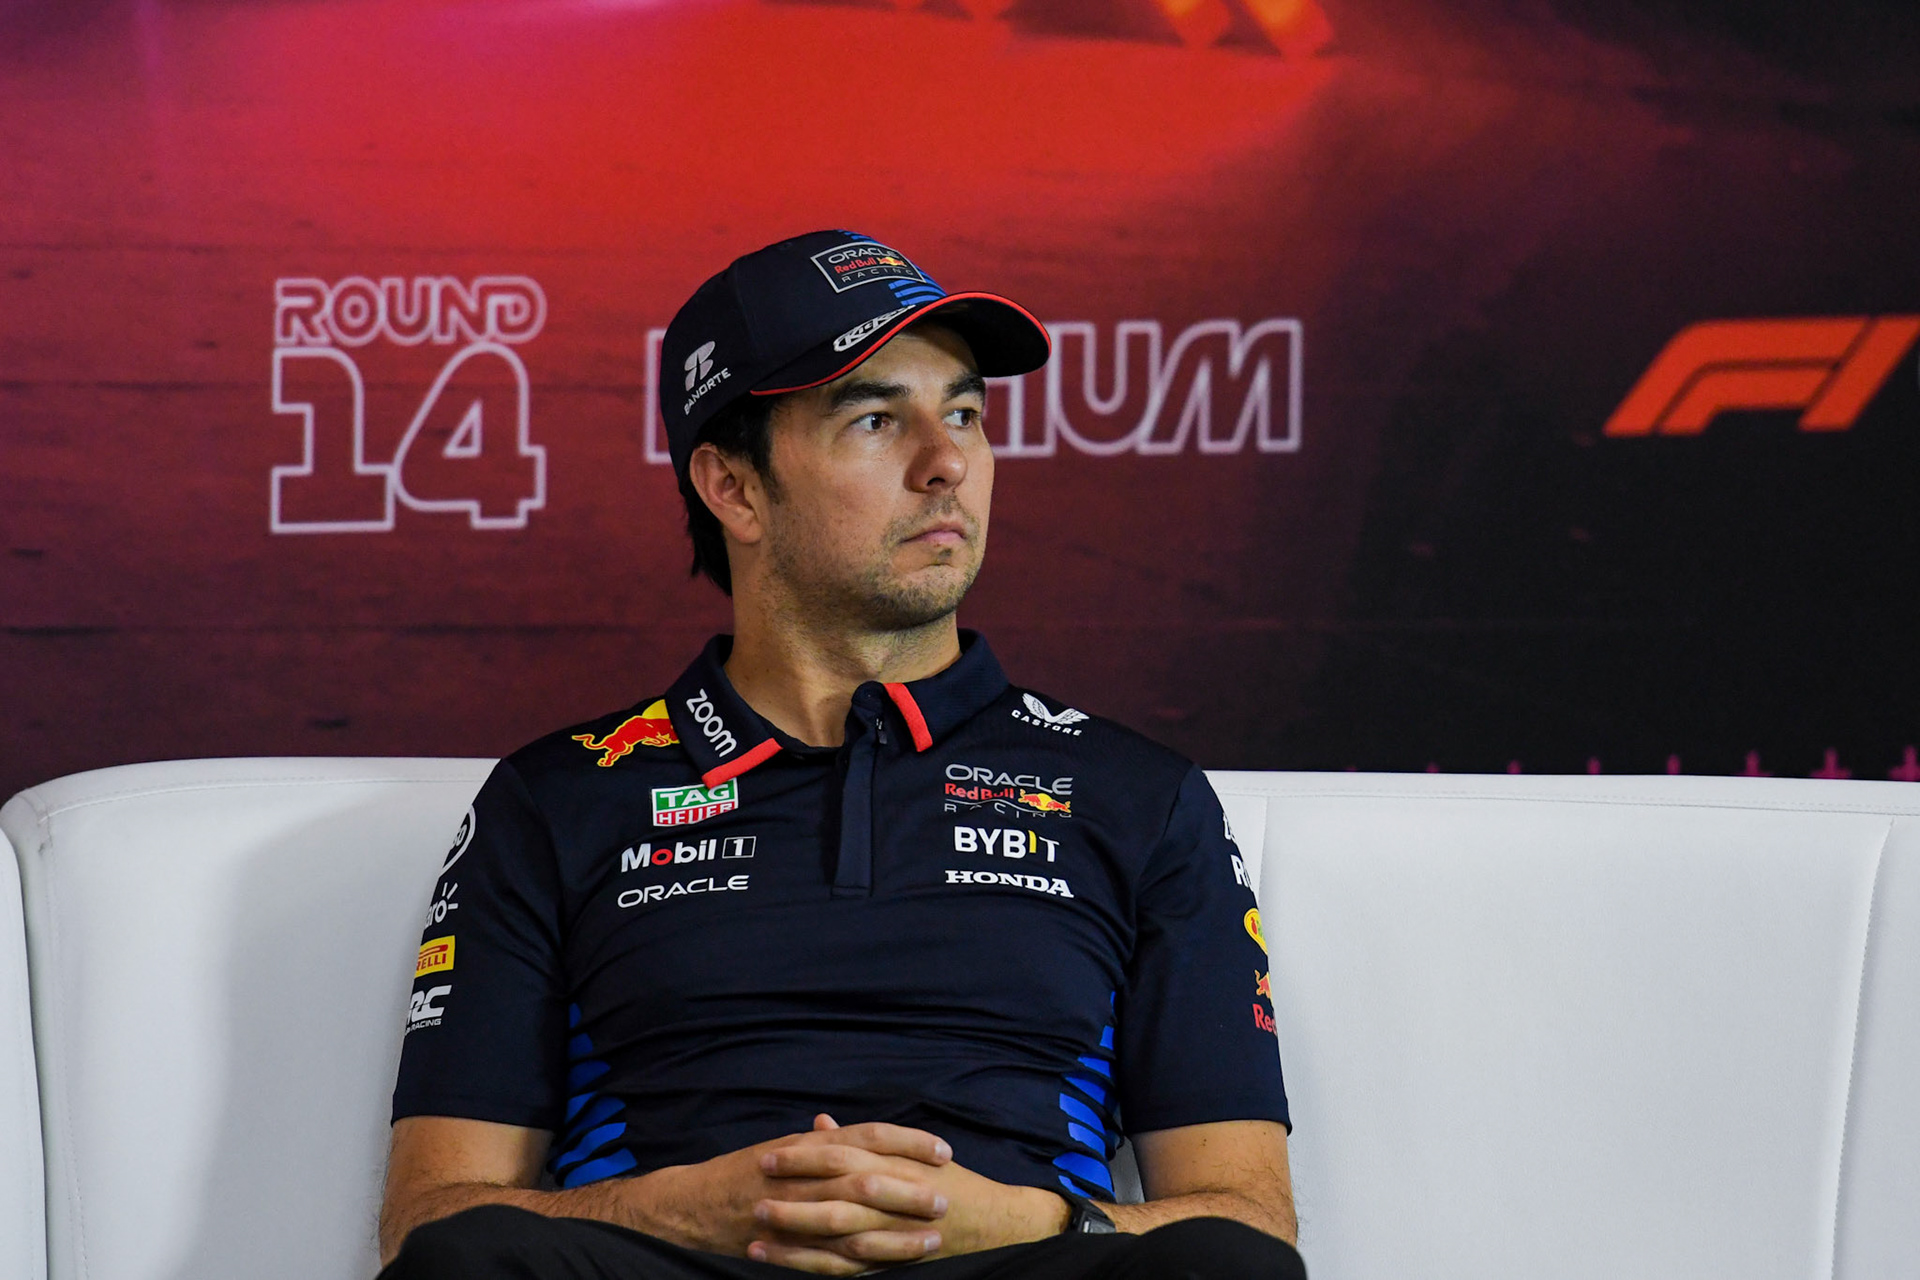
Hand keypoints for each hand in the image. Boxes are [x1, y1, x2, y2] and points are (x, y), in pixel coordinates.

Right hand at [620, 1116, 955, 1269]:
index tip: (943, 1150)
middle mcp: (805, 1175)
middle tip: (945, 1199)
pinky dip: (860, 1264)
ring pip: (855, 1223)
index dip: (909, 1142)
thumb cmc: (743, 1173)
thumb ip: (820, 1141)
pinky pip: (829, 1259)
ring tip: (929, 1239)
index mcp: (809, 1146)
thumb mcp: (784, 1148)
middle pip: (869, 1179)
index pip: (869, 1137)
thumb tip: (843, 1127)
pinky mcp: (787, 1247)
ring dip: (895, 1233)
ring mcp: (796, 1213)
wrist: (692, 1205)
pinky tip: (888, 1269)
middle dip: (910, 1190)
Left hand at [750, 1115, 1068, 1272]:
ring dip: (795, 1235)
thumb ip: (862, 1139)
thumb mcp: (909, 1151)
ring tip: (756, 1235)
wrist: (992, 1221)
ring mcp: (892, 1232)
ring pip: (837, 1235)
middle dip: (793, 1194)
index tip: (770, 1155)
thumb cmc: (946, 1181)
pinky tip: (782, 1265)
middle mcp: (893, 1196)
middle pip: (835, 1193)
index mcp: (894, 1163)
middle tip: (755, 1192)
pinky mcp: (891, 1261)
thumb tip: (820, 1123)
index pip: (843, 1154)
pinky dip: (813, 1266)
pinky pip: (847, 1267)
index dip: (804, 1156)